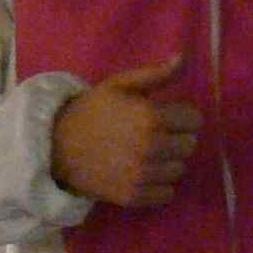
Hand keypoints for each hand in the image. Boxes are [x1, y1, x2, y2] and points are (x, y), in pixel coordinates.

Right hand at [50, 56, 201, 207]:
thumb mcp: (122, 84)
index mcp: (152, 117)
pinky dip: (158, 185)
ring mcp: (142, 175)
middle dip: (176, 138)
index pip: (194, 120)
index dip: (182, 116)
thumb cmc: (93, 110)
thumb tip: (184, 56)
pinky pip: (166, 193)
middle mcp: (151, 148)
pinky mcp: (134, 196)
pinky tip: (141, 171)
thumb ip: (157, 74)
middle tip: (154, 135)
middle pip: (189, 146)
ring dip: (168, 161)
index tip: (167, 116)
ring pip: (179, 170)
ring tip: (146, 153)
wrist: (57, 145)